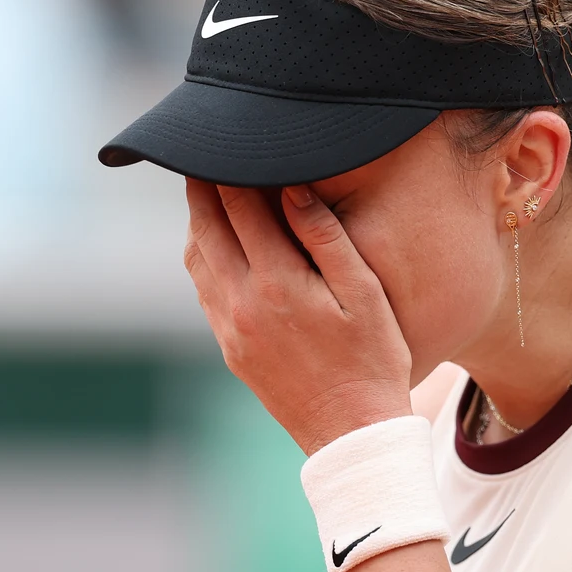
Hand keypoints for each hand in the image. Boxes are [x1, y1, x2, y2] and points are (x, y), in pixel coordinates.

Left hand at [184, 179, 411, 454]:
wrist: (353, 432)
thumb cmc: (374, 358)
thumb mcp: (364, 292)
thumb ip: (325, 236)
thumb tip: (293, 187)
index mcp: (276, 282)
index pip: (238, 206)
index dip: (229, 167)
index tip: (229, 139)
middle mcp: (242, 303)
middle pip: (205, 227)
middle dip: (202, 186)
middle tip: (203, 152)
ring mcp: (231, 329)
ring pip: (197, 259)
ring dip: (198, 221)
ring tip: (207, 190)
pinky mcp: (231, 349)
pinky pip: (204, 291)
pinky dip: (203, 257)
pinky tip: (218, 244)